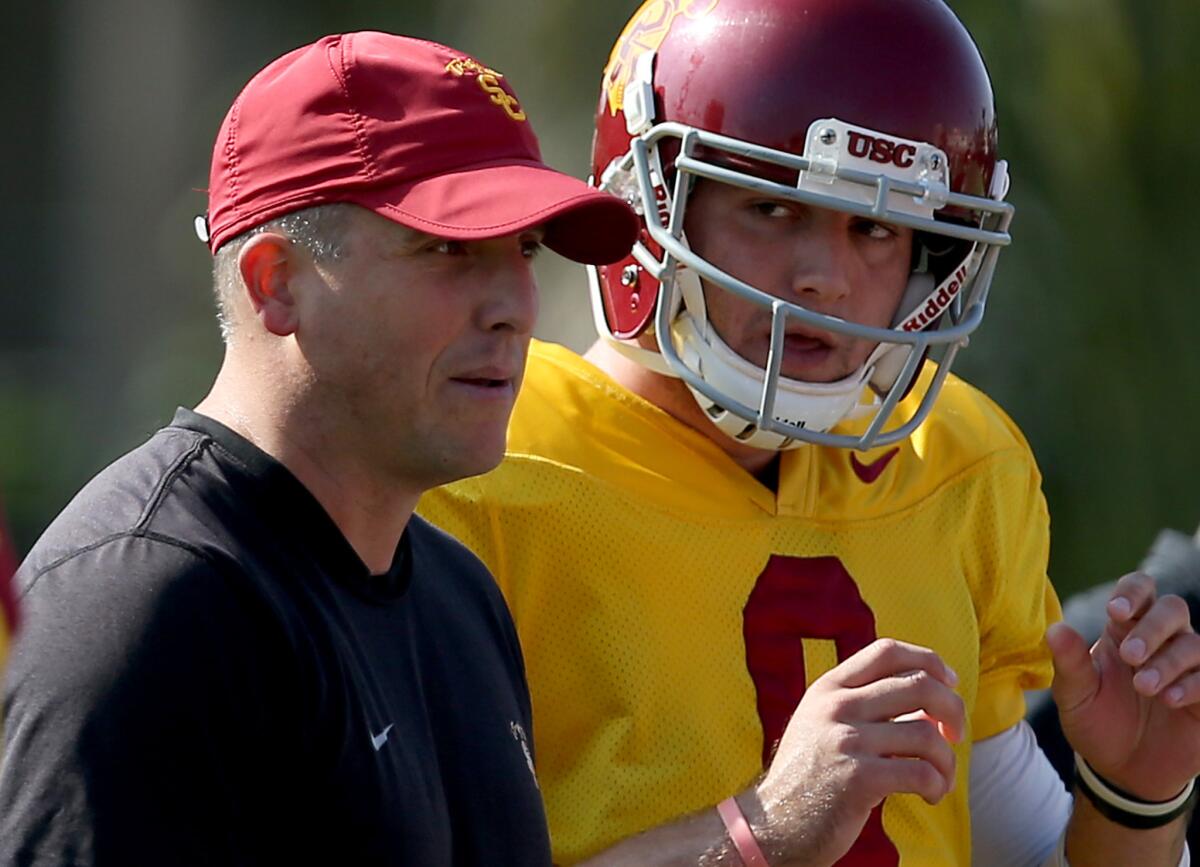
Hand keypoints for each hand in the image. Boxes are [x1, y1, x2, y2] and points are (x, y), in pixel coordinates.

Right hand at [750, 638, 962, 865]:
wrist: (774, 824)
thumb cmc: (809, 776)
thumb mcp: (824, 723)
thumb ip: (868, 706)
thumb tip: (932, 704)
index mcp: (829, 688)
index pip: (887, 651)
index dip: (929, 661)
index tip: (949, 683)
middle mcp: (836, 706)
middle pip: (919, 685)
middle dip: (953, 710)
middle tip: (956, 735)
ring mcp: (845, 741)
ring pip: (927, 734)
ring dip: (947, 761)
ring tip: (940, 779)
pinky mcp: (858, 779)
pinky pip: (921, 773)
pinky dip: (938, 786)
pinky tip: (930, 795)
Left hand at [1048, 571, 1199, 800]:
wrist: (1122, 769)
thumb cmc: (1095, 722)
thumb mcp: (1075, 695)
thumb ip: (1069, 662)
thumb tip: (1055, 629)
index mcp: (1124, 630)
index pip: (1138, 590)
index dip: (1133, 592)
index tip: (1116, 611)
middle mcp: (1160, 641)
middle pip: (1173, 609)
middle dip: (1153, 628)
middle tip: (1131, 656)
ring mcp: (1186, 667)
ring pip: (1193, 643)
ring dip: (1169, 662)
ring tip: (1145, 687)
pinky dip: (1192, 685)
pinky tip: (1169, 699)